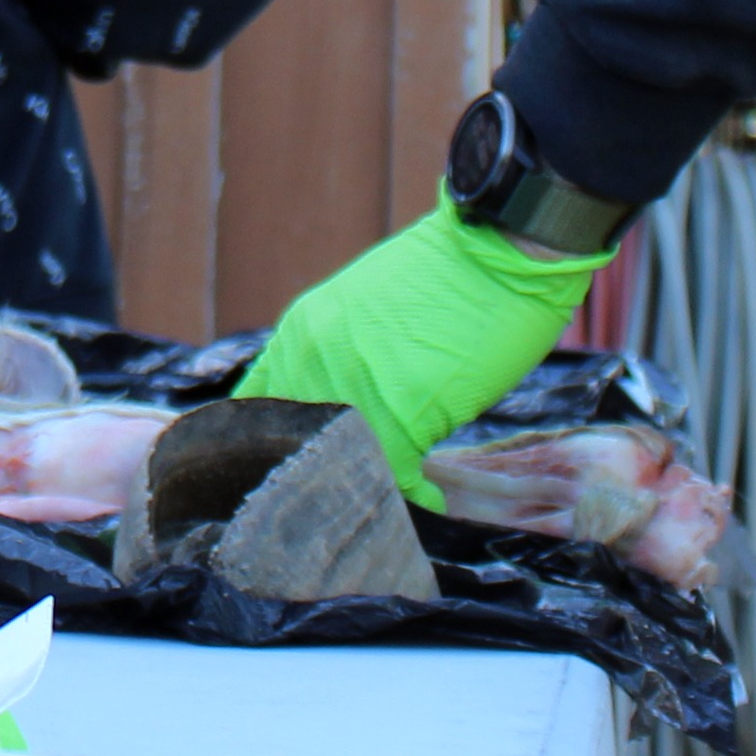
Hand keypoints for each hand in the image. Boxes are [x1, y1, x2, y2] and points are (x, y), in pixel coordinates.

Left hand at [238, 203, 607, 509]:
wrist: (499, 246)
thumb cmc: (448, 278)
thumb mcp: (367, 314)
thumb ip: (339, 360)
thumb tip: (334, 414)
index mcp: (301, 334)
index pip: (256, 410)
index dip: (272, 451)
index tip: (288, 480)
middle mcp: (310, 357)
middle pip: (288, 447)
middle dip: (310, 481)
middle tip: (336, 509)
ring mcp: (350, 383)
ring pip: (334, 465)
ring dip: (359, 490)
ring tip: (382, 506)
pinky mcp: (400, 408)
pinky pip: (392, 475)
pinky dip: (412, 497)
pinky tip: (429, 500)